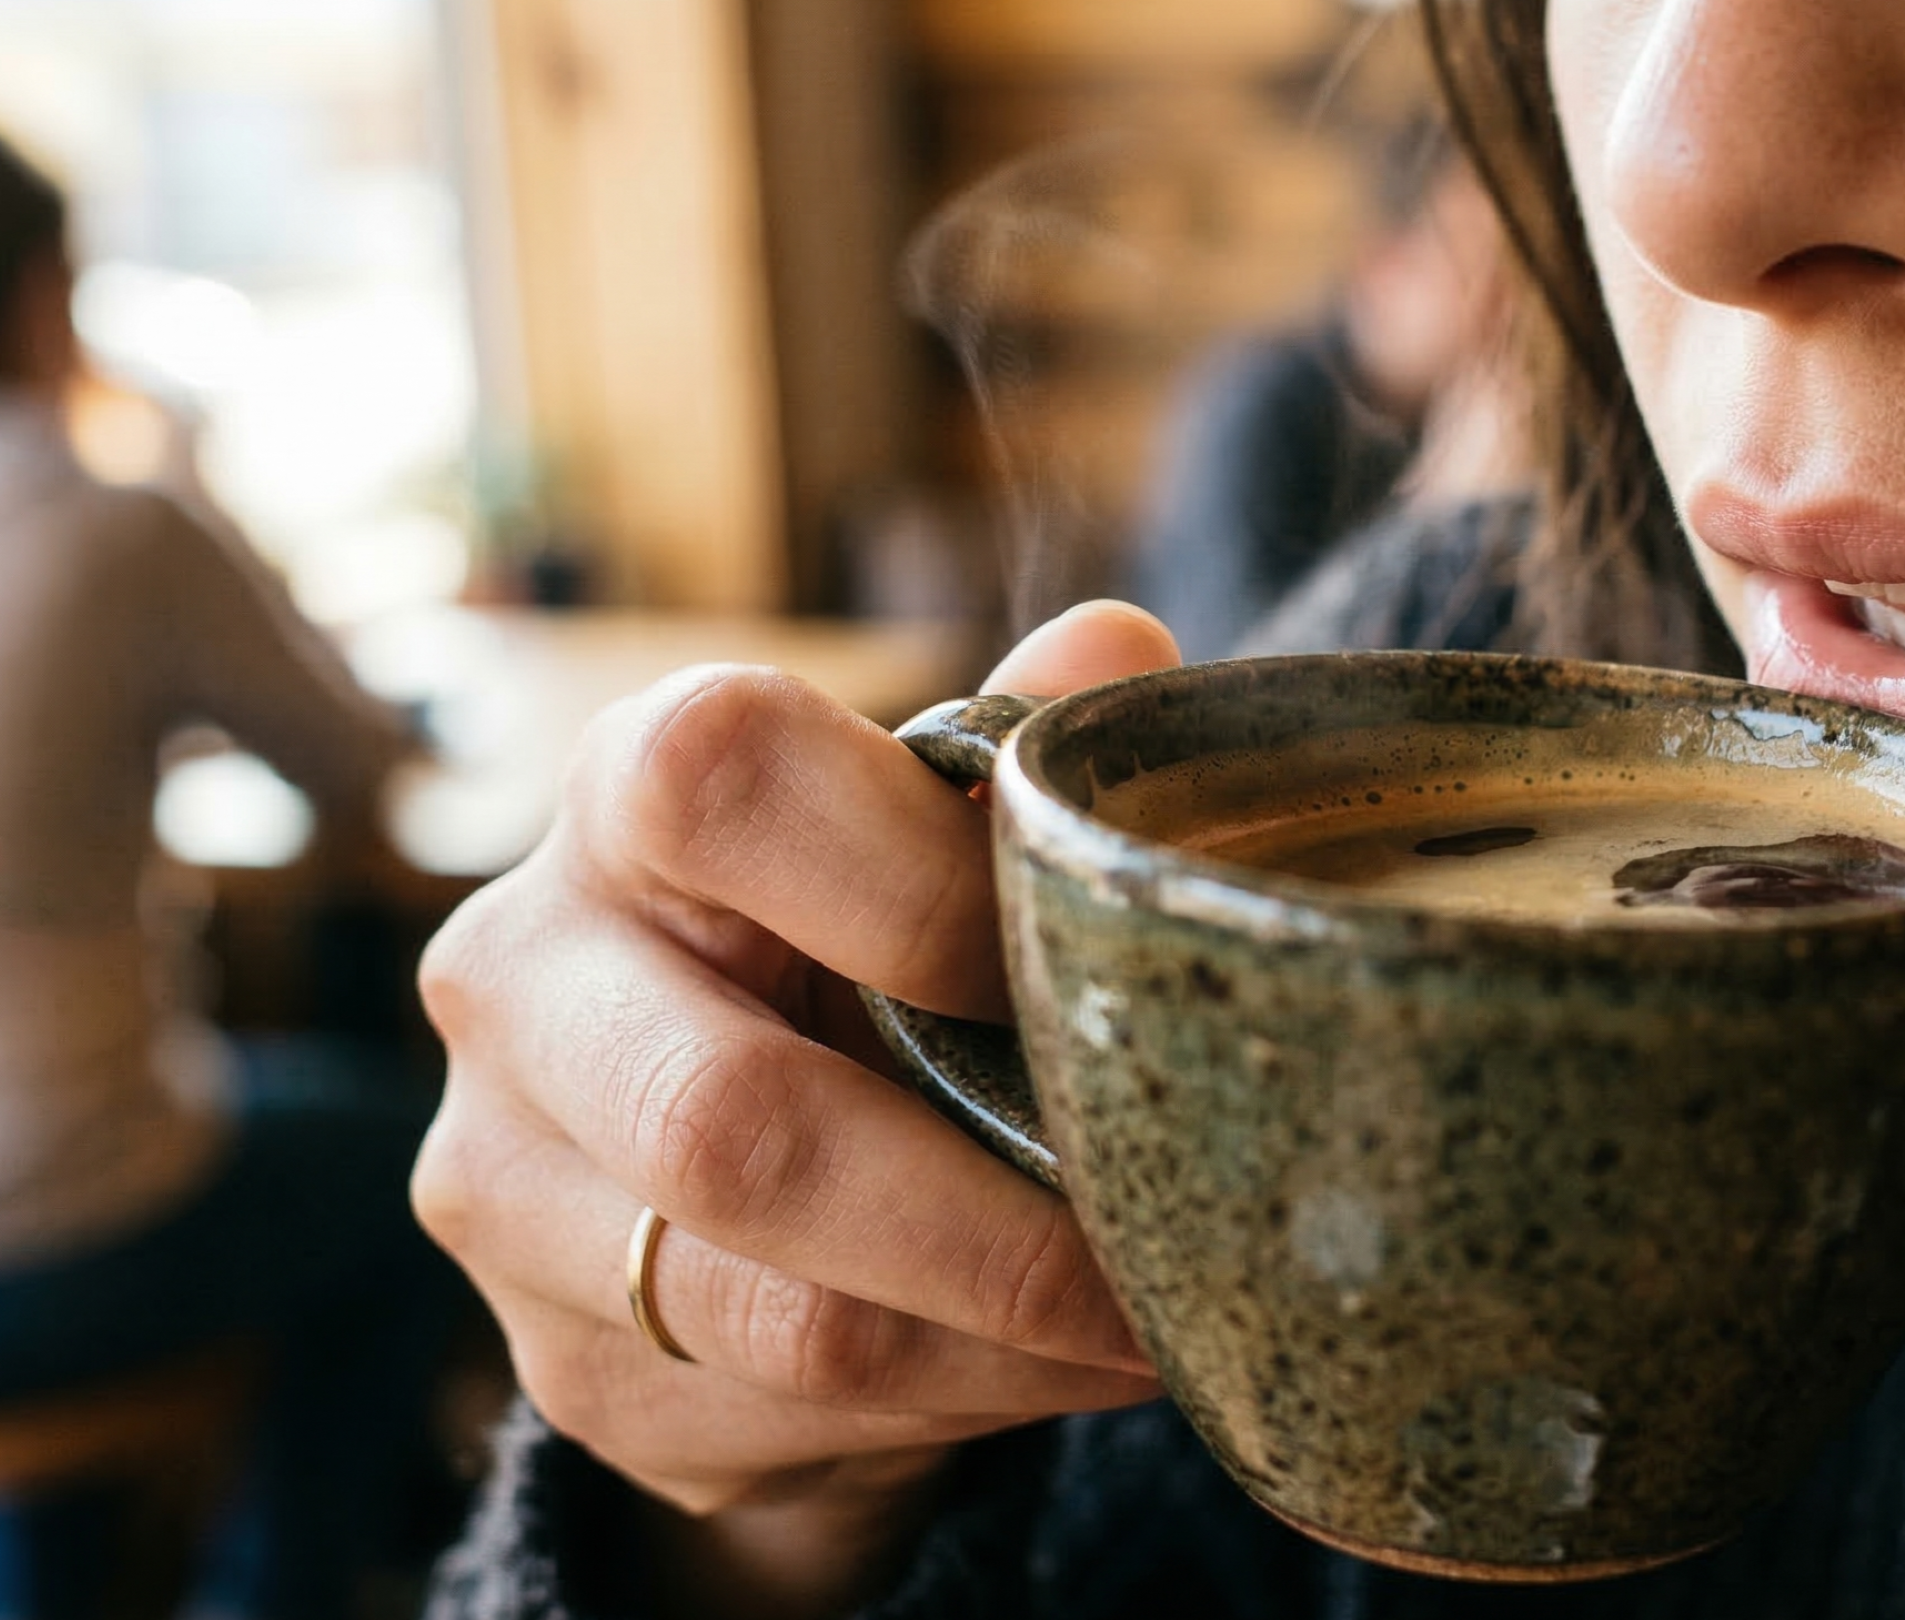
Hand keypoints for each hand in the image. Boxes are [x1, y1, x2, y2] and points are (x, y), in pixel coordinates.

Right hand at [412, 603, 1179, 1602]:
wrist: (739, 1157)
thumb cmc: (872, 942)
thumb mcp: (940, 831)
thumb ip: (1022, 752)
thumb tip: (1126, 656)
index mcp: (624, 792)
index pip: (720, 777)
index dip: (925, 881)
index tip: (1090, 966)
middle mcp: (518, 977)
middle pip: (732, 1122)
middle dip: (993, 1220)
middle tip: (1165, 1250)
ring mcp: (505, 1186)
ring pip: (773, 1314)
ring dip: (1000, 1340)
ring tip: (1148, 1325)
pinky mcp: (560, 1365)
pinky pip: (781, 1420)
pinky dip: (958, 1406)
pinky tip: (1049, 1366)